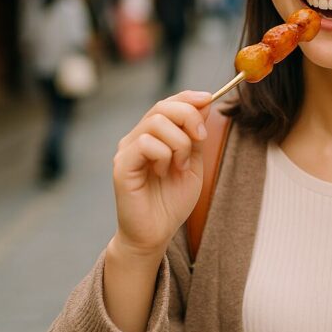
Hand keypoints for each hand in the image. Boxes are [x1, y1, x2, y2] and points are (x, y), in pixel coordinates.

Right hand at [111, 90, 211, 259]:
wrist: (156, 233)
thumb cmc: (172, 201)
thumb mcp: (194, 162)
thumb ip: (196, 134)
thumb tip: (205, 101)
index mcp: (154, 135)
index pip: (168, 103)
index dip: (188, 97)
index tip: (209, 99)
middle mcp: (137, 138)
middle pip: (163, 107)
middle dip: (189, 117)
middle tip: (201, 138)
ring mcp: (127, 150)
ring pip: (157, 123)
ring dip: (180, 143)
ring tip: (180, 166)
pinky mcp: (122, 165)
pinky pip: (146, 143)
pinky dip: (164, 156)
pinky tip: (164, 172)